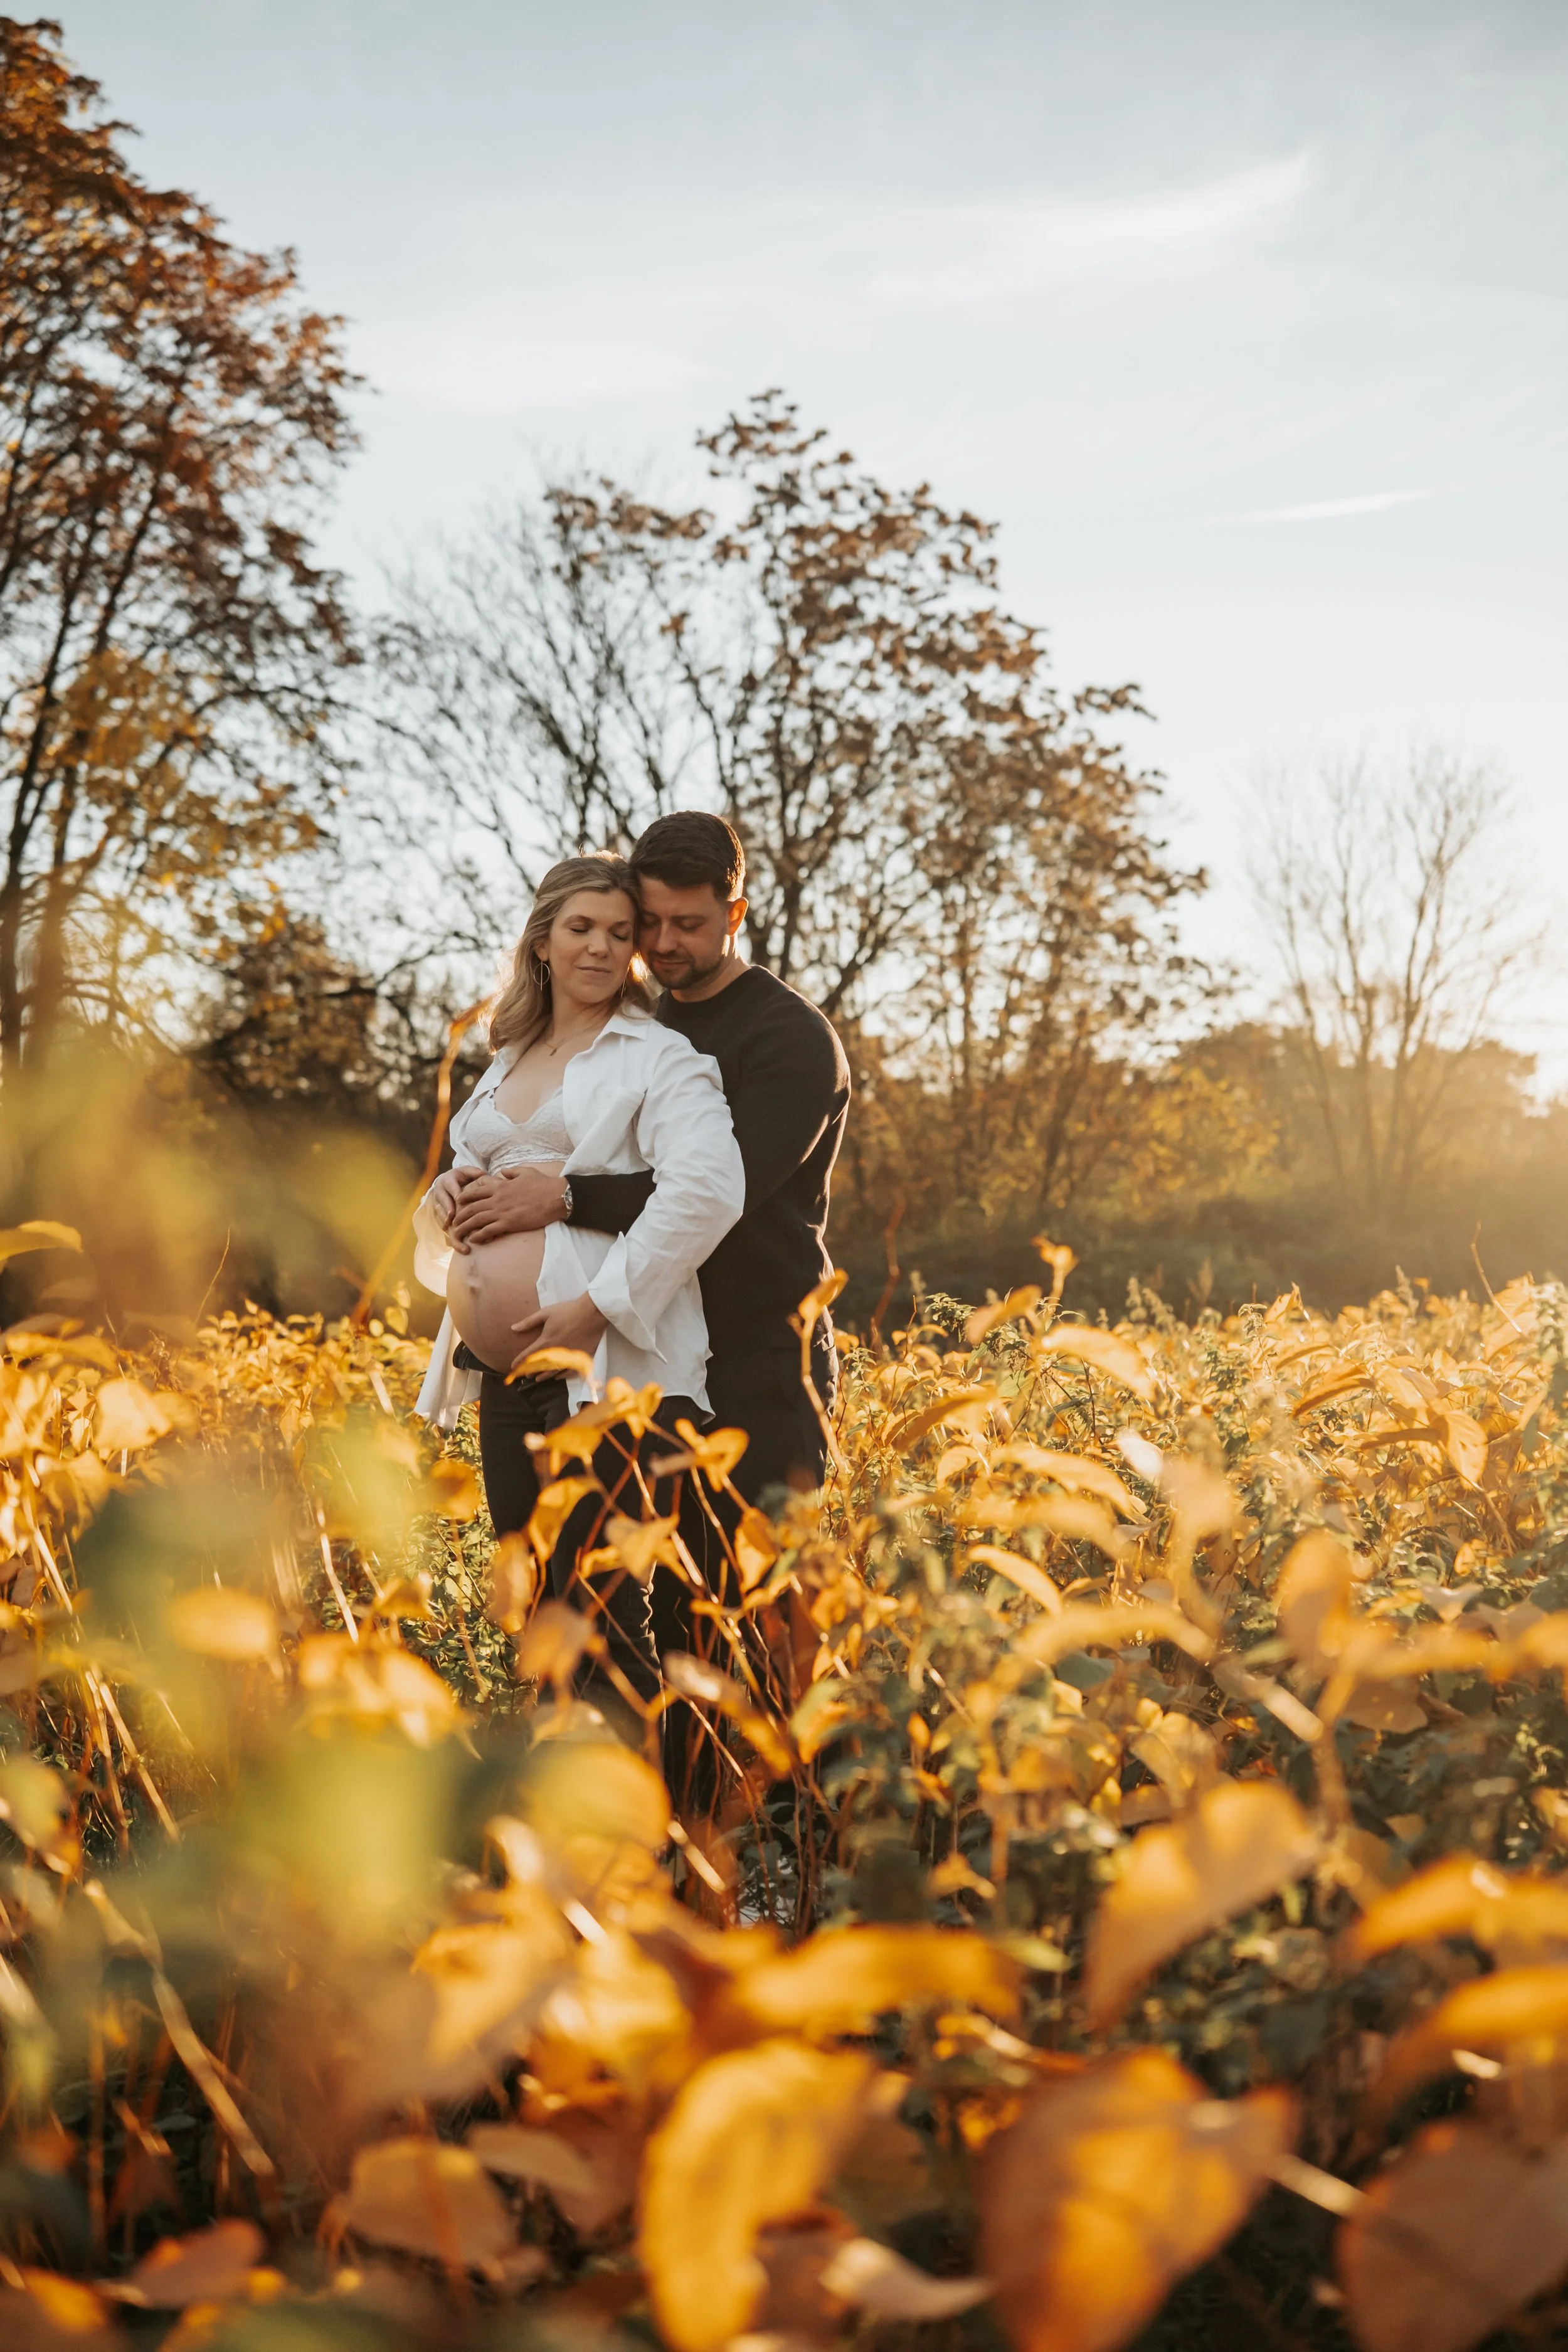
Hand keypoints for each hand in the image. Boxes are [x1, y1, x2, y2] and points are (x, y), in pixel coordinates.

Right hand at [428, 1170, 466, 1249]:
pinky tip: (448, 1230)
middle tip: (452, 1215)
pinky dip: (443, 1224)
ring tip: (450, 1225)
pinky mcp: (436, 1209)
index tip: (459, 1200)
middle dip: (446, 1207)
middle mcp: (439, 1190)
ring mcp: (436, 1200)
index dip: (455, 1193)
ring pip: (438, 1209)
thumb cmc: (461, 1177)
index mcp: (447, 1179)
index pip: (451, 1186)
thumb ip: (474, 1172)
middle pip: (442, 1199)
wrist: (448, 1181)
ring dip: (443, 1218)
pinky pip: (438, 1217)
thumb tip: (483, 1174)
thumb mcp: (467, 1171)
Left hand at [449, 1163, 566, 1246]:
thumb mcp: (525, 1171)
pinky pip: (488, 1231)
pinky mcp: (509, 1223)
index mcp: (500, 1186)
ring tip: (458, 1233)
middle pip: (471, 1208)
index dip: (464, 1197)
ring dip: (465, 1227)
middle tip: (454, 1221)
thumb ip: (511, 1172)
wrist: (556, 1196)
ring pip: (476, 1220)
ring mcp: (502, 1212)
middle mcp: (497, 1199)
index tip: (458, 1202)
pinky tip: (473, 1240)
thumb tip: (503, 1172)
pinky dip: (479, 1236)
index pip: (475, 1192)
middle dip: (460, 1215)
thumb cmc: (543, 1184)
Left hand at [510, 1293, 607, 1369]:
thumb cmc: (568, 1311)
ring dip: (544, 1376)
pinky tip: (558, 1377)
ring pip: (554, 1371)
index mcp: (546, 1341)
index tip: (513, 1367)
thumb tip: (513, 1328)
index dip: (519, 1362)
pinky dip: (562, 1376)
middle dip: (531, 1371)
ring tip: (538, 1379)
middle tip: (525, 1375)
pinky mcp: (580, 1357)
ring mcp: (569, 1356)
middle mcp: (556, 1352)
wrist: (591, 1312)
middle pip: (540, 1366)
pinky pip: (570, 1371)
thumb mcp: (545, 1313)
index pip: (529, 1355)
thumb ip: (529, 1322)